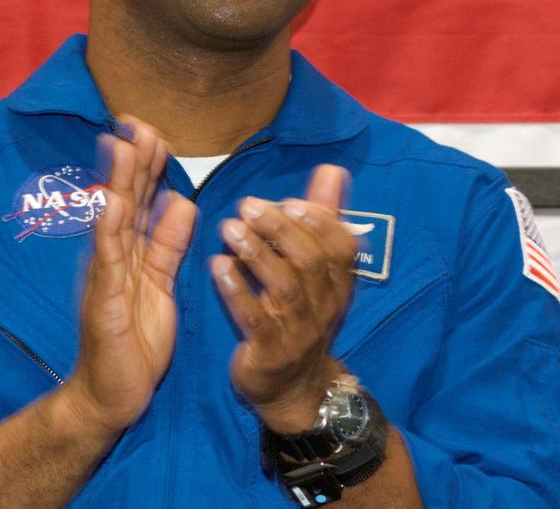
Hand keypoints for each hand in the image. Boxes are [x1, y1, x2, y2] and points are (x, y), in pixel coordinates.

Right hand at [63, 117, 196, 434]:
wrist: (111, 392)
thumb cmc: (135, 339)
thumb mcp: (161, 283)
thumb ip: (169, 244)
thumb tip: (182, 201)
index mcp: (133, 250)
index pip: (141, 197)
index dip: (147, 163)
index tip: (151, 128)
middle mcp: (116, 255)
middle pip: (126, 198)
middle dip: (133, 159)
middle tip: (136, 121)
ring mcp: (106, 274)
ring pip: (114, 219)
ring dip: (119, 182)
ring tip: (123, 146)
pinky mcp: (103, 298)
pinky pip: (108, 260)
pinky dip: (109, 230)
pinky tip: (111, 204)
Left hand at [210, 164, 356, 432]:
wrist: (294, 388)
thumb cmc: (300, 315)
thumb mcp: (317, 270)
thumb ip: (321, 219)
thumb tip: (331, 170)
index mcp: (338, 283)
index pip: (341, 246)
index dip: (319, 221)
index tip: (289, 200)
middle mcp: (325, 305)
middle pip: (310, 261)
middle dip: (279, 229)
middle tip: (246, 204)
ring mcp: (299, 330)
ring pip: (284, 287)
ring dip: (256, 254)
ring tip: (229, 229)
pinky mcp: (270, 352)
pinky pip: (255, 318)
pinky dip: (237, 290)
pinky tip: (218, 267)